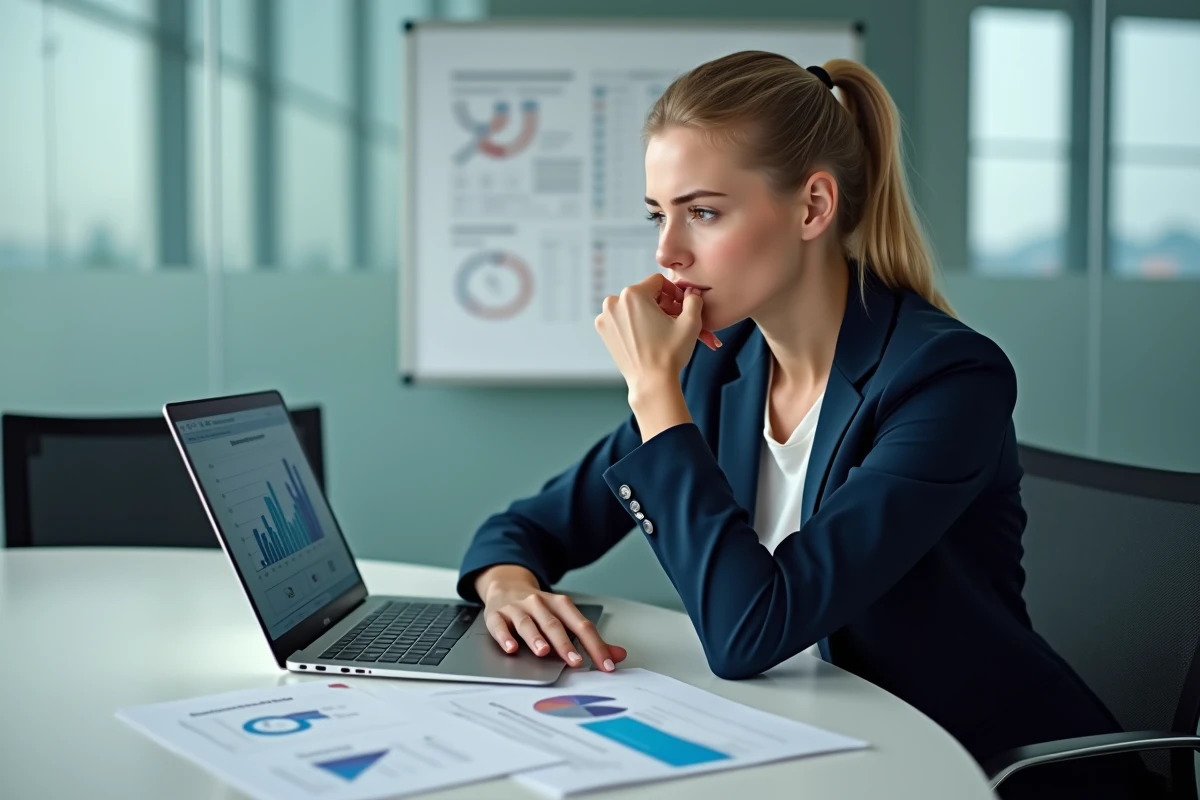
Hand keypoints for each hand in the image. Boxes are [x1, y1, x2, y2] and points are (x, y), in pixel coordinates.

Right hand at [478, 567, 626, 671]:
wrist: (506, 586)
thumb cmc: (540, 609)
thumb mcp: (565, 618)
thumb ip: (589, 639)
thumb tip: (618, 655)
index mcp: (561, 605)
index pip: (581, 626)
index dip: (595, 646)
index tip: (605, 665)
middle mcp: (540, 604)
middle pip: (554, 624)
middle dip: (565, 644)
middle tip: (575, 661)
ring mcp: (517, 608)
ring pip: (527, 623)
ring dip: (536, 638)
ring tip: (543, 652)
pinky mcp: (496, 615)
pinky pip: (500, 626)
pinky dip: (505, 637)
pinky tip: (511, 648)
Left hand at [594, 274, 721, 397]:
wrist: (651, 382)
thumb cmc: (670, 353)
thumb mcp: (691, 322)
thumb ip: (694, 299)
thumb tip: (691, 291)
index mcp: (633, 294)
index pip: (657, 281)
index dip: (672, 293)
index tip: (679, 308)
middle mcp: (614, 302)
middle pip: (644, 293)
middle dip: (659, 304)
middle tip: (671, 321)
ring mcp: (605, 317)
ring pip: (632, 305)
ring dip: (645, 313)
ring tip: (659, 330)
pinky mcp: (603, 331)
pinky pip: (621, 318)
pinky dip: (633, 323)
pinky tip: (645, 337)